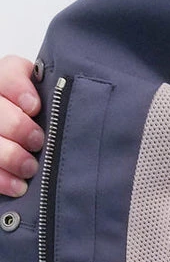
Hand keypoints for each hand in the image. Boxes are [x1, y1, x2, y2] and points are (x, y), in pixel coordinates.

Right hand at [0, 54, 44, 197]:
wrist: (36, 156)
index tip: (34, 107)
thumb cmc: (51, 123)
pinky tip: (20, 186)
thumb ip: (56, 96)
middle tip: (38, 141)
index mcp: (7, 82)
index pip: (7, 75)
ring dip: (11, 156)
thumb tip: (71, 98)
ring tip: (31, 167)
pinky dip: (4, 179)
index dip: (18, 90)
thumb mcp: (54, 103)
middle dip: (18, 127)